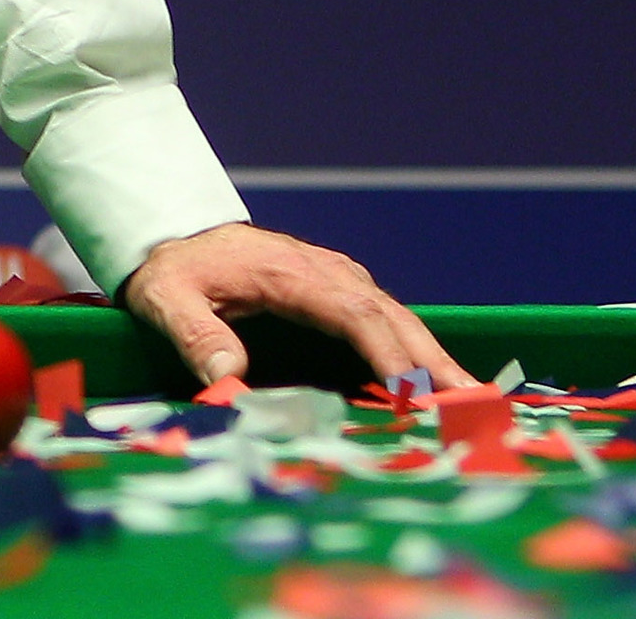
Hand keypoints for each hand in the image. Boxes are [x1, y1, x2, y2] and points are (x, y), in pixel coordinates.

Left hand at [122, 221, 468, 391]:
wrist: (174, 232)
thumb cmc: (174, 269)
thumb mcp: (166, 298)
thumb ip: (195, 334)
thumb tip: (227, 376)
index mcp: (291, 274)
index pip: (354, 314)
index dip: (387, 354)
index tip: (412, 391)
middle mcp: (326, 273)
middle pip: (390, 316)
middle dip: (430, 360)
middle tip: (469, 402)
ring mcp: (337, 280)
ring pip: (396, 318)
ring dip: (431, 356)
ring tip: (468, 399)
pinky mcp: (337, 291)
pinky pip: (383, 320)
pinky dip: (413, 349)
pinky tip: (434, 381)